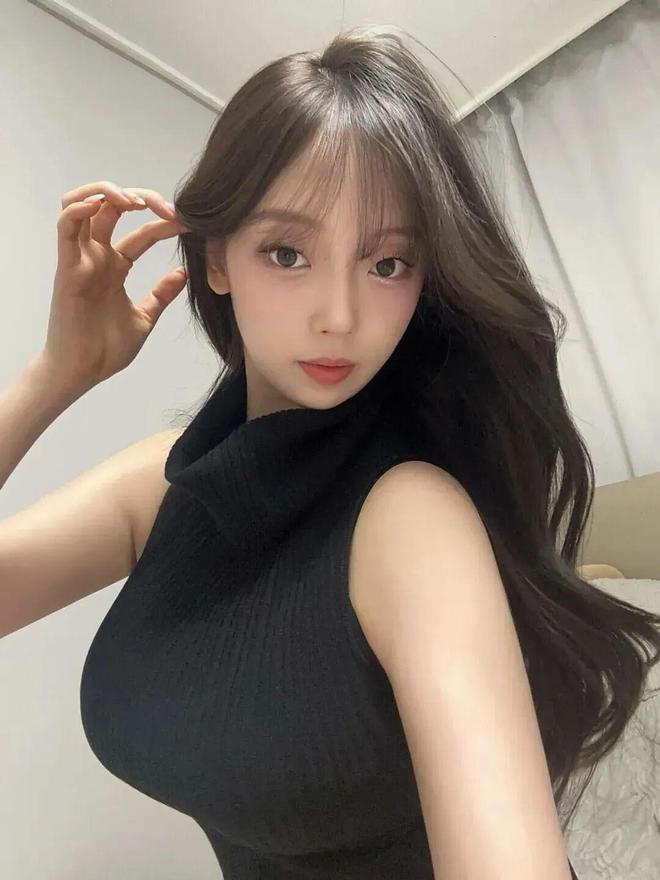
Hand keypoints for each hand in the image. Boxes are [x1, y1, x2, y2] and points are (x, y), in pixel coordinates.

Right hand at [44, 180, 189, 389]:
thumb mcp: (144, 317)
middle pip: (113, 207)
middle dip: (141, 198)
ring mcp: (81, 259)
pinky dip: (79, 208)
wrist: (83, 372)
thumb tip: (183, 274)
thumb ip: (161, 295)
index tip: (190, 223)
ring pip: (83, 205)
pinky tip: (100, 205)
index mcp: (116, 266)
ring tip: (134, 202)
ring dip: (106, 193)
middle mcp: (97, 256)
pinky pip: (66, 227)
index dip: (165, 223)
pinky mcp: (66, 267)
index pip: (142, 232)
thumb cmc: (105, 349)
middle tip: (168, 210)